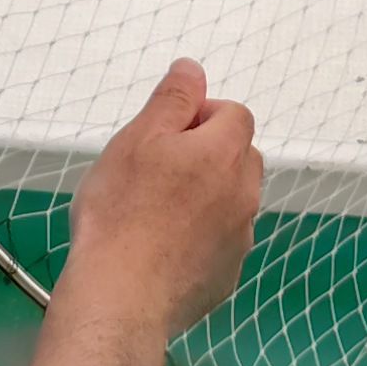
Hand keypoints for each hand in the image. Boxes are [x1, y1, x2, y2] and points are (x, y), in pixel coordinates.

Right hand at [62, 62, 262, 346]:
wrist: (121, 296)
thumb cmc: (122, 211)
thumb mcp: (138, 138)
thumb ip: (173, 98)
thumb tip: (194, 69)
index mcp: (226, 154)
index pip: (235, 113)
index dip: (201, 115)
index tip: (165, 134)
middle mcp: (245, 194)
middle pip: (240, 156)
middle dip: (208, 154)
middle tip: (158, 170)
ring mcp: (240, 239)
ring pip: (232, 200)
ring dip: (206, 196)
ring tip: (156, 212)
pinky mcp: (227, 275)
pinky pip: (221, 242)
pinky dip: (201, 237)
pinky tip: (163, 248)